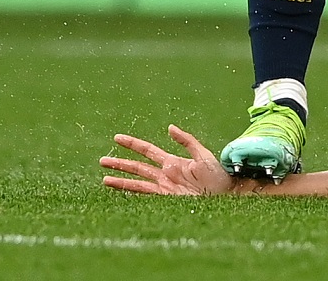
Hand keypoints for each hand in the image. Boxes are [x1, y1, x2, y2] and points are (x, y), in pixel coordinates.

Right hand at [101, 125, 237, 196]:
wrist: (226, 194)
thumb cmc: (219, 173)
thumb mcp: (203, 154)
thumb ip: (187, 141)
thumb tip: (169, 127)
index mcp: (173, 161)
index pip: (148, 150)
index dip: (133, 144)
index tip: (117, 138)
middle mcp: (165, 174)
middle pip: (137, 167)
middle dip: (120, 163)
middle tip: (101, 160)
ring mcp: (164, 188)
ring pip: (137, 182)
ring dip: (121, 180)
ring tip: (104, 179)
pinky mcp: (166, 200)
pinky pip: (145, 196)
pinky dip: (132, 194)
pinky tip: (121, 194)